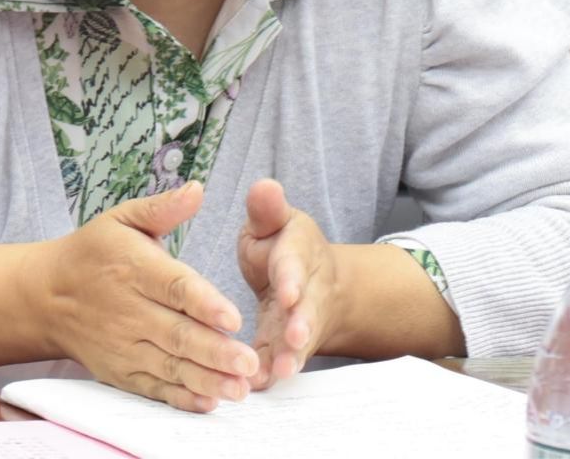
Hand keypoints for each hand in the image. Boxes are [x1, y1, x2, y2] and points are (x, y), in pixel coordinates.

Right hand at [38, 181, 258, 412]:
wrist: (47, 295)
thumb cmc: (93, 251)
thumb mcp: (122, 218)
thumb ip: (163, 207)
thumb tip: (198, 188)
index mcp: (134, 268)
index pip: (174, 287)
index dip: (204, 303)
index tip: (234, 317)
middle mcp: (128, 310)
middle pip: (177, 333)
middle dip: (215, 351)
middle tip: (250, 363)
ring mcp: (123, 345)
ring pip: (170, 365)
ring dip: (206, 379)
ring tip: (240, 388)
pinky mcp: (120, 372)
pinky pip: (153, 388)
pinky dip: (180, 398)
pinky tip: (207, 402)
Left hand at [237, 178, 339, 389]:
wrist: (310, 282)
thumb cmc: (279, 245)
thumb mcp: (273, 222)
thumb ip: (267, 209)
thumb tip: (264, 184)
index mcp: (297, 252)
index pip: (293, 265)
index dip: (291, 278)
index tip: (288, 293)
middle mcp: (305, 290)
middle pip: (306, 308)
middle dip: (301, 324)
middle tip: (294, 340)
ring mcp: (299, 322)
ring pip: (299, 341)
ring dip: (292, 356)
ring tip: (281, 372)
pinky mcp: (288, 346)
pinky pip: (282, 360)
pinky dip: (272, 373)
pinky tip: (258, 385)